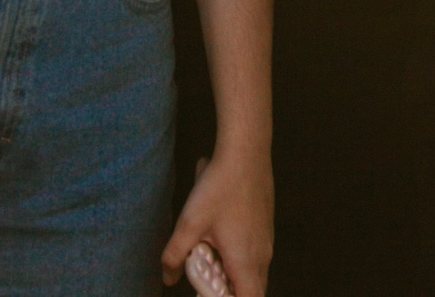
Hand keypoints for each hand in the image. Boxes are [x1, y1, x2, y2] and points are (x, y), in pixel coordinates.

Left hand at [162, 148, 272, 296]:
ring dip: (236, 279)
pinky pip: (257, 258)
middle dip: (232, 295)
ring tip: (211, 270)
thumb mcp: (189, 223)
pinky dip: (241, 264)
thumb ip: (175, 256)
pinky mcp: (265, 228)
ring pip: (256, 274)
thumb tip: (168, 278)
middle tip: (208, 289)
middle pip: (254, 291)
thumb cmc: (221, 187)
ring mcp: (267, 241)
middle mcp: (262, 255)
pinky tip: (220, 245)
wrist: (246, 152)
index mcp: (245, 260)